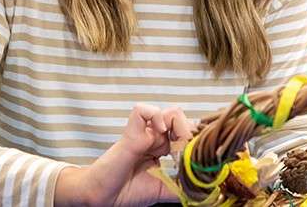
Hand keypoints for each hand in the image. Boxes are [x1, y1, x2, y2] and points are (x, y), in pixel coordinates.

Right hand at [54, 104, 195, 206]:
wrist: (103, 197)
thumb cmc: (128, 192)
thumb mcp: (163, 189)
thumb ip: (181, 185)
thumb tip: (204, 186)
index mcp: (165, 149)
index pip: (189, 132)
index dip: (197, 140)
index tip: (199, 154)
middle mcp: (157, 138)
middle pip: (184, 120)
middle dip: (192, 134)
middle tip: (189, 151)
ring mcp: (144, 133)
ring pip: (170, 111)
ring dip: (179, 126)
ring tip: (176, 145)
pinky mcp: (131, 132)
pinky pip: (142, 110)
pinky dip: (155, 116)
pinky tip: (159, 133)